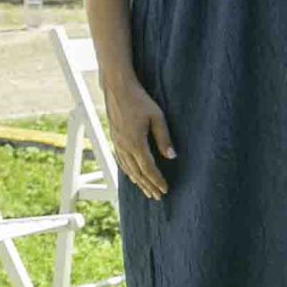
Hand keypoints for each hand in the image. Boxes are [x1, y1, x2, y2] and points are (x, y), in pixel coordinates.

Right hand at [103, 76, 175, 198]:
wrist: (117, 89)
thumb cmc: (140, 100)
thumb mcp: (157, 117)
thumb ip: (164, 138)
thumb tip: (172, 156)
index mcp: (136, 143)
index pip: (148, 168)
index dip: (157, 181)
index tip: (165, 190)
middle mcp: (124, 147)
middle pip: (137, 173)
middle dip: (148, 186)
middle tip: (158, 197)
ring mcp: (117, 143)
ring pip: (128, 169)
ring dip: (138, 182)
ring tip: (147, 191)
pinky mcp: (114, 139)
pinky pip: (121, 161)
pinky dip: (128, 172)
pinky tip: (132, 176)